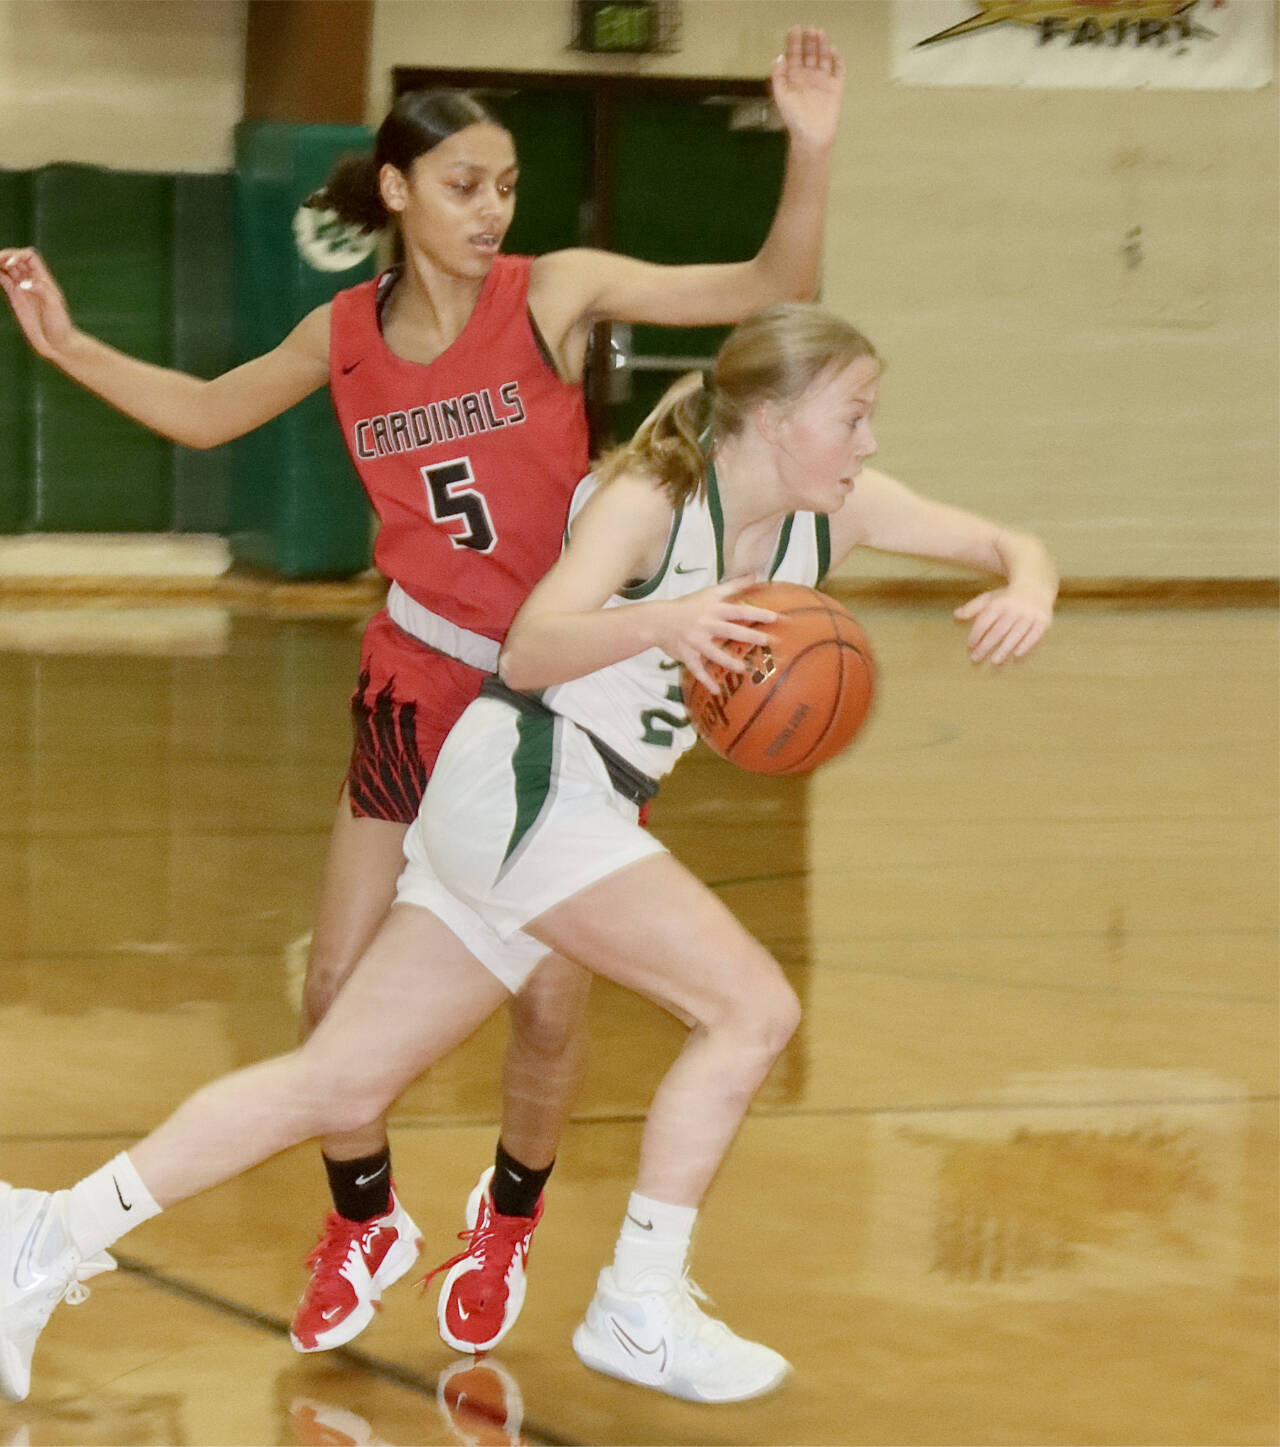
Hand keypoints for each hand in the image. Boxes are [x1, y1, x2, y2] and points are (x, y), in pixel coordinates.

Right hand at [0, 248, 75, 359]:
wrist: (57, 344)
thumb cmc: (60, 326)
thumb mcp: (54, 307)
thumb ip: (41, 290)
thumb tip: (23, 282)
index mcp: (43, 279)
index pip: (29, 257)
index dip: (17, 255)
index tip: (9, 264)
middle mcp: (32, 281)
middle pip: (16, 259)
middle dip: (4, 256)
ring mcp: (22, 289)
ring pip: (7, 268)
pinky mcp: (15, 298)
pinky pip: (3, 280)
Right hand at [659, 575, 776, 693]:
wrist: (657, 620)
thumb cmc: (688, 605)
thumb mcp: (709, 593)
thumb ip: (733, 586)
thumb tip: (755, 575)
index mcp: (713, 609)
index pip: (738, 610)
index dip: (756, 614)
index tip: (774, 618)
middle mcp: (705, 624)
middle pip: (730, 630)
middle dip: (749, 636)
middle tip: (768, 642)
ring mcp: (695, 641)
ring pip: (714, 653)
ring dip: (729, 661)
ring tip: (743, 669)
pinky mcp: (686, 655)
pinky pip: (697, 670)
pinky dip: (706, 681)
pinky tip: (717, 691)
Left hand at [770, 26, 844, 152]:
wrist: (812, 136)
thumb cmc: (795, 119)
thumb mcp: (781, 97)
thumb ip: (778, 77)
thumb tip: (779, 57)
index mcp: (794, 79)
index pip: (794, 56)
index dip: (794, 42)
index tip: (794, 29)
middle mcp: (808, 77)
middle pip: (809, 53)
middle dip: (809, 41)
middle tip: (809, 29)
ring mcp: (822, 81)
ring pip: (823, 57)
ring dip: (822, 45)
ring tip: (820, 32)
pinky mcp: (836, 87)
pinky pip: (838, 69)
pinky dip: (837, 59)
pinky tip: (833, 50)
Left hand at [954, 584, 1053, 664]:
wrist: (1035, 586)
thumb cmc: (1007, 598)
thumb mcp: (989, 599)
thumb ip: (972, 608)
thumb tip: (956, 615)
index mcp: (999, 603)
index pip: (984, 621)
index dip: (976, 635)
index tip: (970, 647)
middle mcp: (1014, 609)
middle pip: (997, 631)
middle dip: (986, 646)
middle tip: (976, 659)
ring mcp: (1029, 615)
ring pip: (1015, 635)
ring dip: (1004, 650)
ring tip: (995, 662)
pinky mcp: (1043, 621)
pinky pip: (1033, 636)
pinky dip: (1025, 647)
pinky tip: (1016, 657)